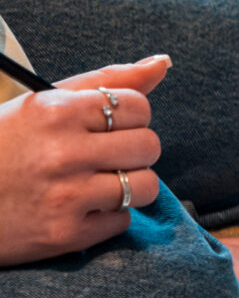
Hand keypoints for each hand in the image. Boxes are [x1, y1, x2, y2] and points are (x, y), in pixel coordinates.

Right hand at [0, 56, 168, 267]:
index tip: (105, 126)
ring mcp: (64, 196)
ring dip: (128, 185)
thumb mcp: (39, 104)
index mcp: (53, 112)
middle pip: (149, 146)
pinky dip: (107, 216)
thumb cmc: (0, 145)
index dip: (129, 117)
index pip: (138, 107)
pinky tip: (78, 207)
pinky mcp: (65, 234)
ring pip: (144, 186)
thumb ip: (104, 82)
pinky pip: (122, 220)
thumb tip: (163, 63)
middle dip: (133, 151)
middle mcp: (61, 153)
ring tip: (95, 182)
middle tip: (101, 156)